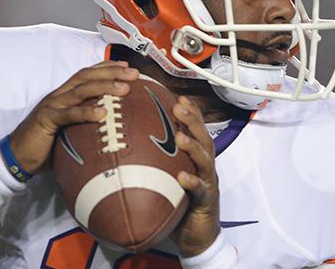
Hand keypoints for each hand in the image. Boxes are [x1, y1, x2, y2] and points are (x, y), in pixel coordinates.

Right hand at [7, 60, 140, 173]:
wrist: (17, 156)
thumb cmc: (47, 145)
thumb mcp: (70, 131)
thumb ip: (87, 125)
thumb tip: (113, 129)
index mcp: (65, 95)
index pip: (87, 74)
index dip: (107, 67)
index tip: (127, 65)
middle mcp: (59, 95)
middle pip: (87, 76)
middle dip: (111, 72)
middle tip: (133, 73)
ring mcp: (52, 106)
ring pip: (80, 90)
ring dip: (104, 86)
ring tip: (124, 88)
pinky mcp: (46, 120)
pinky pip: (68, 115)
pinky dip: (85, 112)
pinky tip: (102, 113)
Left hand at [169, 96, 220, 256]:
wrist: (197, 238)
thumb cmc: (180, 208)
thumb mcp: (167, 181)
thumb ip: (156, 166)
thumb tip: (127, 151)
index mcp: (197, 161)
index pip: (197, 132)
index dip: (190, 113)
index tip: (177, 96)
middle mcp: (205, 169)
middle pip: (203, 138)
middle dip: (192, 120)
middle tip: (178, 105)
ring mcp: (208, 184)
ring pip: (205, 160)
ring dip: (193, 146)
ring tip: (180, 136)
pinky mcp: (206, 203)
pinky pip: (201, 191)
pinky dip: (193, 183)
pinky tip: (183, 177)